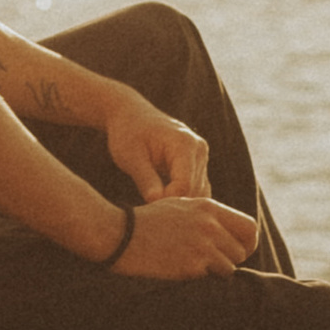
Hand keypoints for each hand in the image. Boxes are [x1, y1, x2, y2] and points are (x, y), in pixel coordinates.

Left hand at [95, 85, 209, 200]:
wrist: (130, 115)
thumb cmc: (127, 132)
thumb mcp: (130, 156)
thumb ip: (145, 179)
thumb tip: (156, 202)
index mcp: (185, 144)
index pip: (184, 185)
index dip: (167, 201)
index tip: (147, 209)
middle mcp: (199, 149)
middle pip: (194, 191)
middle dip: (173, 205)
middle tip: (150, 215)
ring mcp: (201, 157)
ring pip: (198, 194)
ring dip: (179, 205)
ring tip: (155, 211)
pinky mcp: (198, 165)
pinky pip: (196, 190)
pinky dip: (182, 200)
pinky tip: (163, 204)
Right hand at [112, 192, 260, 279]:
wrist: (120, 234)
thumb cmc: (147, 221)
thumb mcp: (179, 206)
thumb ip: (206, 216)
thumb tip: (227, 234)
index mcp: (208, 207)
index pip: (249, 227)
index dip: (247, 243)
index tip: (236, 251)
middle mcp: (209, 224)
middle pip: (241, 251)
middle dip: (229, 260)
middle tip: (210, 263)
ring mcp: (202, 244)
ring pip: (229, 267)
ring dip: (214, 271)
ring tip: (191, 264)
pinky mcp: (192, 264)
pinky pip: (210, 277)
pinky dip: (200, 277)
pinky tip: (180, 267)